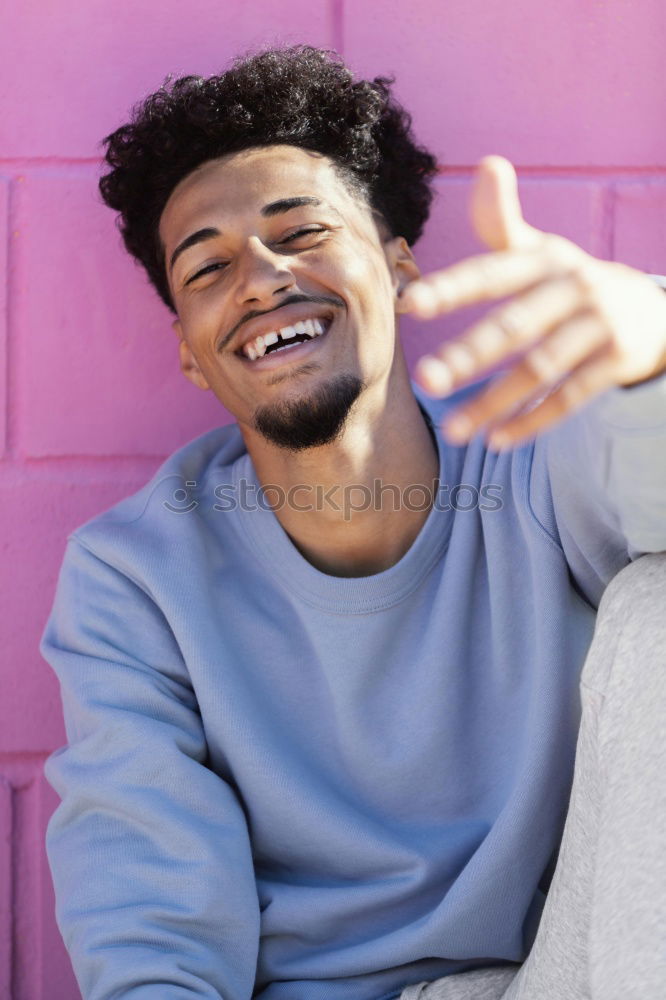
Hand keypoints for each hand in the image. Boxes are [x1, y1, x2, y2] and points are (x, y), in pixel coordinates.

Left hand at [402, 155, 665, 449]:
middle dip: (468, 355)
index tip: (411, 305)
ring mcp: (598, 327)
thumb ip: (502, 223)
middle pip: (514, 327)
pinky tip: (496, 441)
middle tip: (425, 382)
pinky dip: (534, 420)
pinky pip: (571, 397)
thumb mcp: (540, 250)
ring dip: (494, 402)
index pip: (492, 273)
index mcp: (545, 260)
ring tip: (454, 431)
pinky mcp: (616, 362)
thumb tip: (487, 163)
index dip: (453, 288)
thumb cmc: (570, 280)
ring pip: (539, 369)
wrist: (651, 308)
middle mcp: (573, 289)